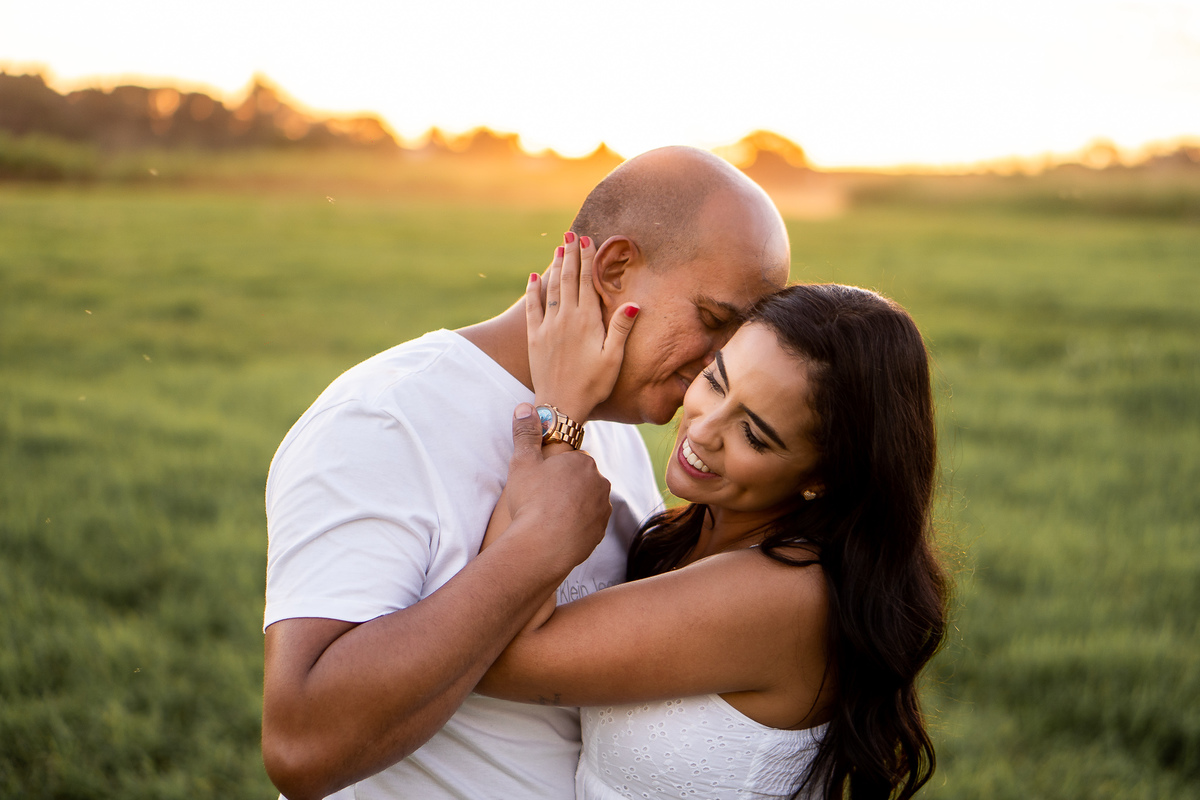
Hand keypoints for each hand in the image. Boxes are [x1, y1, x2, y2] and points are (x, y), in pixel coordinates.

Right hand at [504, 403, 611, 569]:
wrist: (542, 546)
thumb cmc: (531, 500)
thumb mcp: (523, 462)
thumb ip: (526, 433)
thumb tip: (525, 407)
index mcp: (582, 461)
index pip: (570, 460)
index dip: (553, 470)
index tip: (539, 482)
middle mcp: (599, 482)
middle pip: (580, 480)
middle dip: (565, 487)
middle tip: (541, 500)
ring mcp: (602, 509)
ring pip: (586, 501)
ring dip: (573, 506)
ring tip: (548, 517)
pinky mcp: (600, 532)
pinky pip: (588, 523)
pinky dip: (576, 526)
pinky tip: (557, 531)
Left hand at [526, 232, 638, 420]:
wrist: (560, 405)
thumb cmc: (593, 385)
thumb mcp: (613, 359)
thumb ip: (620, 330)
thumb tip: (633, 304)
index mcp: (587, 321)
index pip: (587, 282)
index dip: (587, 260)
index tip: (587, 241)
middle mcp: (565, 319)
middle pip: (568, 279)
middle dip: (571, 256)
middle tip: (571, 235)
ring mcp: (547, 327)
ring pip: (551, 288)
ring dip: (555, 267)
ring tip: (558, 249)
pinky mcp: (534, 337)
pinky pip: (532, 307)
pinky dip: (533, 290)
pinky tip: (533, 277)